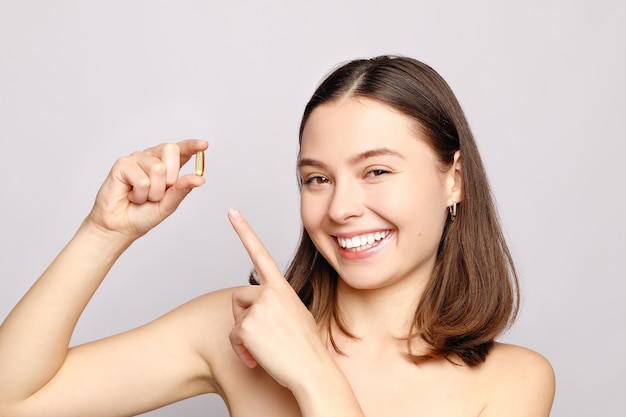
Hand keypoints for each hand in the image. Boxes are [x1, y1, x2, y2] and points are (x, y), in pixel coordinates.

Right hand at [86, 139, 207, 239]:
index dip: (192, 146)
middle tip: (158, 193)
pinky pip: (141, 179)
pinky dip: (139, 194)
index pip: (182, 150)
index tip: (203, 145)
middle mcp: (153, 158)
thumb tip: (199, 179)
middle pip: (171, 150)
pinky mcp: (123, 164)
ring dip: (153, 192)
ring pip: (158, 169)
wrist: (121, 226)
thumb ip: (182, 189)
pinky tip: (130, 195)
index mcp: (168, 166)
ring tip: (142, 196)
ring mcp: (137, 159)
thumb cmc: (144, 214)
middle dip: (170, 178)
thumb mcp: (169, 204)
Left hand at [228, 208, 326, 388]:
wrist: (311, 369)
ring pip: (237, 318)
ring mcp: (259, 307)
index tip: (232, 211)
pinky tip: (256, 358)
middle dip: (243, 318)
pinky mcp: (247, 325)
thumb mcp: (295, 316)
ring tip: (261, 350)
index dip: (245, 230)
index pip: (261, 253)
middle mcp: (270, 292)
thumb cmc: (305, 347)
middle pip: (240, 297)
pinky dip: (241, 350)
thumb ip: (275, 305)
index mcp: (283, 287)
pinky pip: (233, 336)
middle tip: (261, 338)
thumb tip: (257, 308)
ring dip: (243, 336)